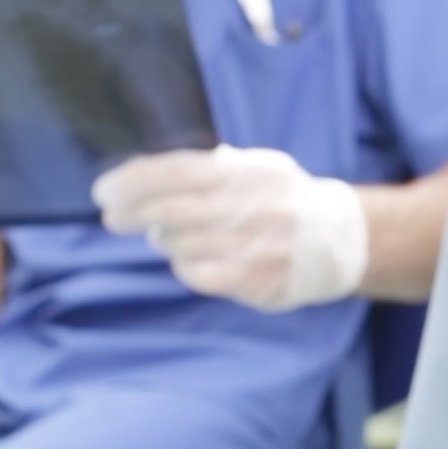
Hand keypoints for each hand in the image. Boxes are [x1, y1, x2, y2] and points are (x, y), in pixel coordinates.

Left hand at [92, 146, 369, 311]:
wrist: (343, 240)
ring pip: (183, 246)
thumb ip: (209, 167)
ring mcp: (259, 248)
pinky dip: (184, 267)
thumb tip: (143, 172)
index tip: (104, 191)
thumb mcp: (256, 167)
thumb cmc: (286, 199)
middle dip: (133, 212)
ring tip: (166, 235)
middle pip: (174, 211)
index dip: (135, 181)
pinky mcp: (260, 281)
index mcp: (251, 173)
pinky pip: (200, 275)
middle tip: (112, 216)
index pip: (180, 171)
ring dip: (163, 240)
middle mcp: (256, 208)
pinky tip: (190, 259)